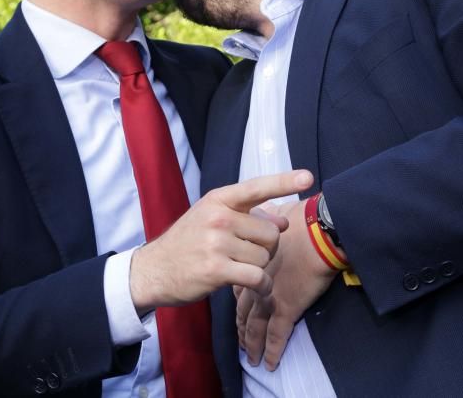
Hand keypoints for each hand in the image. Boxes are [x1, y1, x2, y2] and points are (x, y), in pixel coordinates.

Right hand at [130, 170, 312, 312]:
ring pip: (266, 256)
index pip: (257, 187)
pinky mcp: (216, 270)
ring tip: (241, 267)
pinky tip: (255, 286)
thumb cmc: (189, 242)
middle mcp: (218, 217)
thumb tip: (283, 222)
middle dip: (267, 247)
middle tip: (247, 253)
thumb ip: (248, 216)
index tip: (308, 177)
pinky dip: (262, 286)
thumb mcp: (212, 218)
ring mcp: (216, 243)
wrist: (154, 269)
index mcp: (219, 199)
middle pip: (271, 232)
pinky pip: (258, 277)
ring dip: (261, 267)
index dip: (285, 181)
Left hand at [235, 200, 339, 369]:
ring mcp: (270, 295)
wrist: (321, 229)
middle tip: (239, 338)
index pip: (238, 280)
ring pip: (254, 325)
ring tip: (250, 356)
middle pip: (242, 307)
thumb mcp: (278, 213)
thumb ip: (269, 218)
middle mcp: (257, 279)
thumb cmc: (303, 218)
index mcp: (254, 258)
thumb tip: (271, 212)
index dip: (236, 291)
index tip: (236, 301)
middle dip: (241, 324)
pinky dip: (271, 350)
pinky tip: (268, 363)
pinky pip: (276, 335)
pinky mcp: (287, 307)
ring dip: (251, 341)